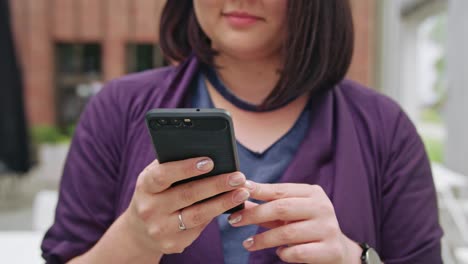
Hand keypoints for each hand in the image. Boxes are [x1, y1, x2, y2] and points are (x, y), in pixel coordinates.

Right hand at [123, 158, 250, 255]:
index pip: (163, 175)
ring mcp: (160, 229)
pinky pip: (199, 228)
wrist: (140, 231)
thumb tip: (208, 153)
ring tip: (242, 192)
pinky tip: (231, 206)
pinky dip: (216, 215)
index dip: (186, 168)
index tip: (210, 161)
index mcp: (145, 186)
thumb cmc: (156, 193)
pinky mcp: (173, 244)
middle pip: (187, 195)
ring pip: (197, 215)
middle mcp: (149, 209)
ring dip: (223, 203)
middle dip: (216, 184)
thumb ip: (173, 164)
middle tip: (238, 176)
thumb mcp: (156, 178)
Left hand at [228, 182, 361, 263]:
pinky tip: (279, 253)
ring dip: (263, 239)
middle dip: (254, 214)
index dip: (258, 191)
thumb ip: (267, 206)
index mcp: (313, 193)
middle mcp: (322, 207)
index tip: (238, 191)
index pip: (281, 190)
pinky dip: (284, 254)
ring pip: (287, 233)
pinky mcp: (330, 250)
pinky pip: (298, 253)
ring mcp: (328, 229)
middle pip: (282, 208)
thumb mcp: (289, 214)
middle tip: (234, 220)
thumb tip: (238, 197)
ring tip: (248, 243)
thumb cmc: (306, 228)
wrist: (338, 251)